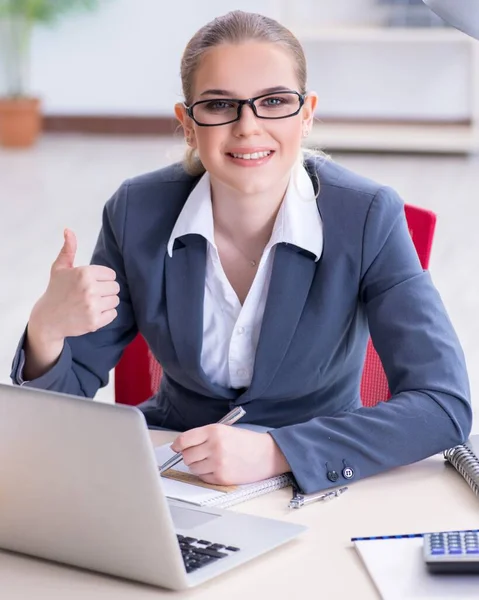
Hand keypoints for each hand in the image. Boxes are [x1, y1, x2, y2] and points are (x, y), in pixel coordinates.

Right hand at [29, 228, 119, 342]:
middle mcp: (90, 289)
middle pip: (115, 287)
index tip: (92, 283)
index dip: (103, 279)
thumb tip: (69, 230)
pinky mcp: (95, 322)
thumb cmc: (56, 290)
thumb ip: (68, 249)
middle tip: (92, 294)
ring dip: (107, 302)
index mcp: (84, 273)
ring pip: (116, 300)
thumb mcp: (60, 268)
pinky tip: (93, 312)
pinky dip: (106, 314)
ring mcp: (93, 307)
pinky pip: (113, 314)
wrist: (48, 319)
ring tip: (92, 303)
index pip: (111, 274)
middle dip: (106, 290)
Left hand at [170, 426, 290, 485]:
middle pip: (186, 455)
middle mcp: (214, 446)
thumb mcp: (225, 430)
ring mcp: (218, 463)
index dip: (178, 445)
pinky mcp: (222, 478)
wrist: (267, 455)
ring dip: (198, 466)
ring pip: (193, 468)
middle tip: (200, 454)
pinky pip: (203, 478)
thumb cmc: (246, 442)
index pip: (184, 440)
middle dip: (190, 456)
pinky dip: (206, 475)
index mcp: (214, 431)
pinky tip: (217, 469)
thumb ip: (203, 436)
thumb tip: (180, 446)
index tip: (177, 447)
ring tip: (211, 461)